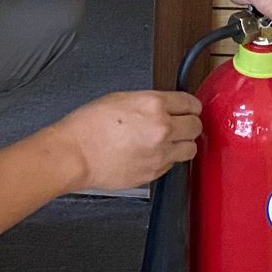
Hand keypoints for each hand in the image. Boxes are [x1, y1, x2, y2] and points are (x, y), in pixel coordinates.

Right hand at [57, 90, 202, 188]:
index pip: (190, 103)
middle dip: (189, 125)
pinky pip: (172, 165)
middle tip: (181, 125)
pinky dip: (166, 160)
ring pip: (190, 149)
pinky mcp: (154, 173)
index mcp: (154, 105)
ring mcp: (160, 153)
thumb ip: (149, 102)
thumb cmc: (88, 127)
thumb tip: (164, 107)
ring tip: (169, 142)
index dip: (191, 106)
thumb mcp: (120, 99)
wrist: (75, 155)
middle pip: (196, 127)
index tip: (190, 109)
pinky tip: (150, 154)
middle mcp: (162, 128)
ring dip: (183, 144)